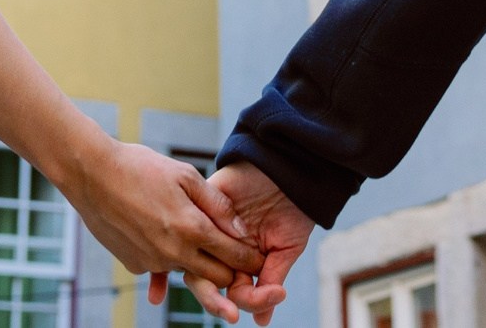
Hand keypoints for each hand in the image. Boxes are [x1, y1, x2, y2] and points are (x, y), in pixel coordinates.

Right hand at [62, 140, 260, 321]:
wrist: (91, 174)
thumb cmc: (140, 168)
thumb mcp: (185, 175)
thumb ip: (217, 204)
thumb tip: (241, 229)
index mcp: (191, 229)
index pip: (234, 257)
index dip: (250, 259)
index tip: (257, 257)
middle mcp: (173, 253)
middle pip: (216, 277)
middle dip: (228, 269)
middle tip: (232, 254)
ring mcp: (151, 262)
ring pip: (188, 271)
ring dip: (196, 260)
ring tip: (187, 231)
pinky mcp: (133, 265)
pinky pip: (160, 267)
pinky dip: (166, 255)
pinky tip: (157, 229)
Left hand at [206, 162, 313, 326]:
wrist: (295, 172)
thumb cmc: (293, 211)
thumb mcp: (285, 251)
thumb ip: (269, 283)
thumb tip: (261, 322)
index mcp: (238, 262)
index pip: (230, 291)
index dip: (246, 302)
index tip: (267, 300)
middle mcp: (220, 247)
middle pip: (205, 280)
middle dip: (214, 301)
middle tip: (230, 314)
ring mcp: (210, 225)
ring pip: (193, 257)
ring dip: (201, 278)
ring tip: (220, 287)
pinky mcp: (205, 201)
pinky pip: (190, 221)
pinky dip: (192, 238)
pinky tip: (206, 250)